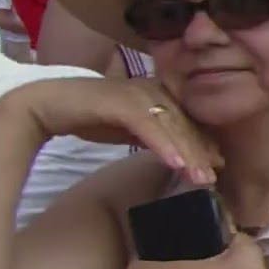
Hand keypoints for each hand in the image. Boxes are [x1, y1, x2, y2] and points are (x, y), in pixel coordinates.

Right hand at [9, 77, 220, 184]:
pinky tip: (176, 164)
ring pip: (171, 127)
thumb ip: (157, 137)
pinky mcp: (123, 102)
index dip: (204, 145)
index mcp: (160, 94)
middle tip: (212, 178)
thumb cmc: (92, 117)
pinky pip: (148, 126)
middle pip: (184, 126)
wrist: (51, 106)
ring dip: (188, 153)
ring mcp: (139, 94)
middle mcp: (154, 90)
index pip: (188, 123)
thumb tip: (183, 155)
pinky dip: (163, 145)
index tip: (218, 166)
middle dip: (200, 153)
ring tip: (201, 177)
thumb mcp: (132, 131)